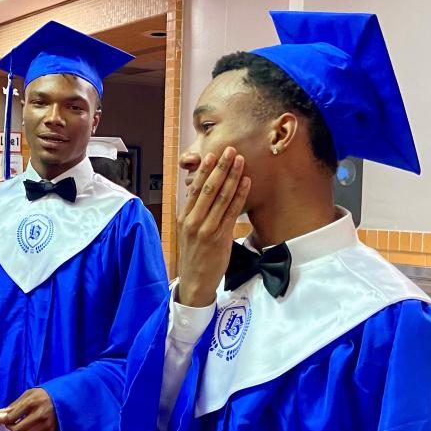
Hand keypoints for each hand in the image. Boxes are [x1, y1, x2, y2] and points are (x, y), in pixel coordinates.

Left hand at [0, 388, 56, 430]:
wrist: (61, 398)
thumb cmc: (41, 395)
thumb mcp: (27, 395)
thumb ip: (13, 406)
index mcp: (32, 403)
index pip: (12, 417)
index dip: (3, 420)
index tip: (2, 419)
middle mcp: (39, 415)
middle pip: (17, 429)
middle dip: (10, 428)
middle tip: (10, 423)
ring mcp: (46, 424)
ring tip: (17, 426)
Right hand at [176, 146, 250, 306]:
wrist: (195, 281)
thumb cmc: (194, 255)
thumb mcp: (188, 232)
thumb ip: (195, 213)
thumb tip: (203, 193)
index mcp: (184, 217)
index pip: (195, 188)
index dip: (205, 170)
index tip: (213, 155)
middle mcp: (193, 221)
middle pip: (208, 188)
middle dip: (221, 167)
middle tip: (230, 150)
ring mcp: (206, 229)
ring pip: (221, 197)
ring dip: (232, 176)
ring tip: (241, 161)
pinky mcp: (219, 238)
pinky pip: (231, 212)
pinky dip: (239, 195)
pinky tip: (246, 182)